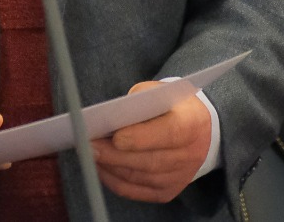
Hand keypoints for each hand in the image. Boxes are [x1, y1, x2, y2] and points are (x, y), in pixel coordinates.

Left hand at [91, 83, 211, 202]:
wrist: (194, 129)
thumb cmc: (167, 106)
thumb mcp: (156, 93)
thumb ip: (136, 104)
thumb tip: (108, 119)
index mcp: (192, 123)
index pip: (169, 134)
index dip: (141, 138)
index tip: (115, 137)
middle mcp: (192, 154)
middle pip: (151, 161)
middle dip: (116, 155)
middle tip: (88, 146)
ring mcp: (181, 176)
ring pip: (141, 178)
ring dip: (111, 168)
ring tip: (88, 155)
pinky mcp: (168, 191)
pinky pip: (137, 191)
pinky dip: (114, 180)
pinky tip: (100, 167)